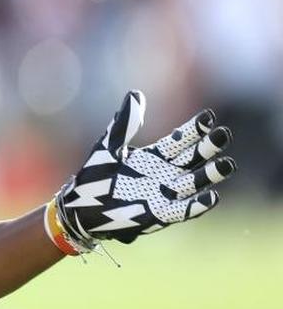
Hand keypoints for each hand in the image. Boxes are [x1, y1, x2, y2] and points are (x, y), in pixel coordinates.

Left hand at [55, 90, 237, 248]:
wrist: (81, 206)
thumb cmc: (96, 175)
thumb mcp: (110, 145)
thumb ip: (124, 123)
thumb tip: (135, 94)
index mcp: (156, 156)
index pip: (180, 140)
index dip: (194, 129)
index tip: (209, 117)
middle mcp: (165, 174)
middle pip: (193, 159)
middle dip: (208, 148)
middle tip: (224, 134)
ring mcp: (164, 194)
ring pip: (193, 182)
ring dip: (210, 175)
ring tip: (227, 164)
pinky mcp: (159, 214)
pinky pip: (182, 210)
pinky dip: (196, 205)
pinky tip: (212, 196)